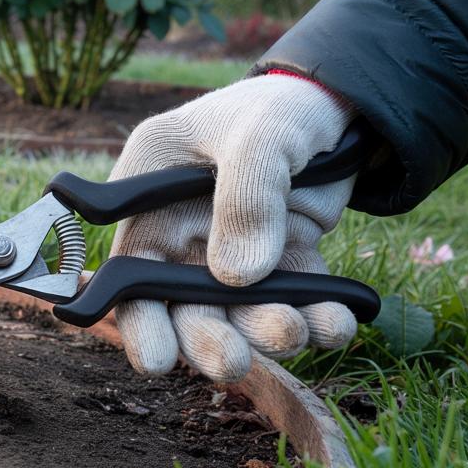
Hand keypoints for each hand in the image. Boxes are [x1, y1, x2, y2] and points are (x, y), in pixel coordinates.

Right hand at [109, 73, 358, 381]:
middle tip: (228, 362)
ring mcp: (233, 252)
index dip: (138, 318)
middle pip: (180, 304)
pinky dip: (317, 320)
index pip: (128, 268)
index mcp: (147, 195)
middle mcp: (181, 233)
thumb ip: (246, 196)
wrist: (339, 106)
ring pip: (238, 312)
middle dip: (203, 339)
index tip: (158, 361)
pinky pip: (296, 304)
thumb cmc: (276, 107)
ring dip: (262, 331)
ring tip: (292, 330)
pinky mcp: (284, 264)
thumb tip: (237, 277)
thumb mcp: (258, 135)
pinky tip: (334, 323)